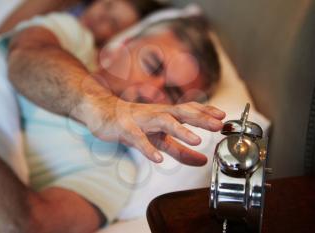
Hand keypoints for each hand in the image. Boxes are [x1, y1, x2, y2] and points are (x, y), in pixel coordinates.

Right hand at [74, 96, 224, 165]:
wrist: (102, 112)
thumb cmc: (133, 123)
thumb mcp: (158, 139)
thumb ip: (180, 150)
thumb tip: (202, 160)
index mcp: (165, 113)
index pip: (189, 109)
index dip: (206, 112)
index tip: (224, 117)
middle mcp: (156, 113)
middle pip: (181, 112)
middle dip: (201, 118)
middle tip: (219, 125)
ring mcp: (141, 119)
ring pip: (162, 121)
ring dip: (180, 130)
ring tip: (196, 140)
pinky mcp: (125, 129)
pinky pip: (138, 138)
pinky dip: (148, 148)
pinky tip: (158, 160)